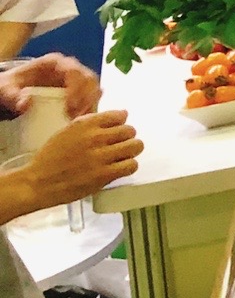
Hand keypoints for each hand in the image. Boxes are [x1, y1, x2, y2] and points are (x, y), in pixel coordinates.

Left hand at [0, 56, 102, 118]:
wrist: (12, 90)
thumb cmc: (11, 87)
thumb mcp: (7, 90)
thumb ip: (14, 96)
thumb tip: (26, 104)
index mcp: (54, 62)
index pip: (73, 70)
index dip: (76, 87)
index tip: (69, 106)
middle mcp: (70, 68)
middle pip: (89, 79)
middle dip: (86, 98)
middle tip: (75, 117)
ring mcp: (76, 79)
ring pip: (95, 88)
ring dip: (91, 105)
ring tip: (79, 120)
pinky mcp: (79, 91)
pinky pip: (93, 98)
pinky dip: (91, 108)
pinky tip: (82, 120)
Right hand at [22, 111, 141, 207]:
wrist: (37, 182)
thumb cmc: (50, 159)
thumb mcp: (67, 132)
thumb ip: (90, 123)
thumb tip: (120, 115)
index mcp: (84, 125)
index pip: (119, 115)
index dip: (120, 122)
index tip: (118, 128)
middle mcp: (95, 138)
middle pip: (130, 130)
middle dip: (127, 137)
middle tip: (120, 144)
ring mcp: (101, 157)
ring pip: (135, 146)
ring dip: (131, 151)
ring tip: (122, 156)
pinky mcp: (104, 175)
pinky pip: (131, 165)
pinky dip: (129, 166)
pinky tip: (120, 167)